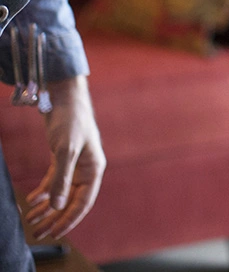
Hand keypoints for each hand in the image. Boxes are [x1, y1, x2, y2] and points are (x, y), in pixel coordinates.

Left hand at [24, 75, 105, 239]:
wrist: (63, 96)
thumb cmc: (71, 119)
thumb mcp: (65, 150)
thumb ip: (62, 179)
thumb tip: (57, 206)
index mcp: (94, 168)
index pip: (83, 202)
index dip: (69, 219)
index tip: (54, 233)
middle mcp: (86, 168)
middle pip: (71, 200)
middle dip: (55, 218)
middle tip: (39, 233)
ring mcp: (74, 163)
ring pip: (61, 192)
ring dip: (47, 207)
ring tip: (32, 221)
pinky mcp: (62, 156)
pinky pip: (54, 180)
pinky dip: (44, 191)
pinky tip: (33, 199)